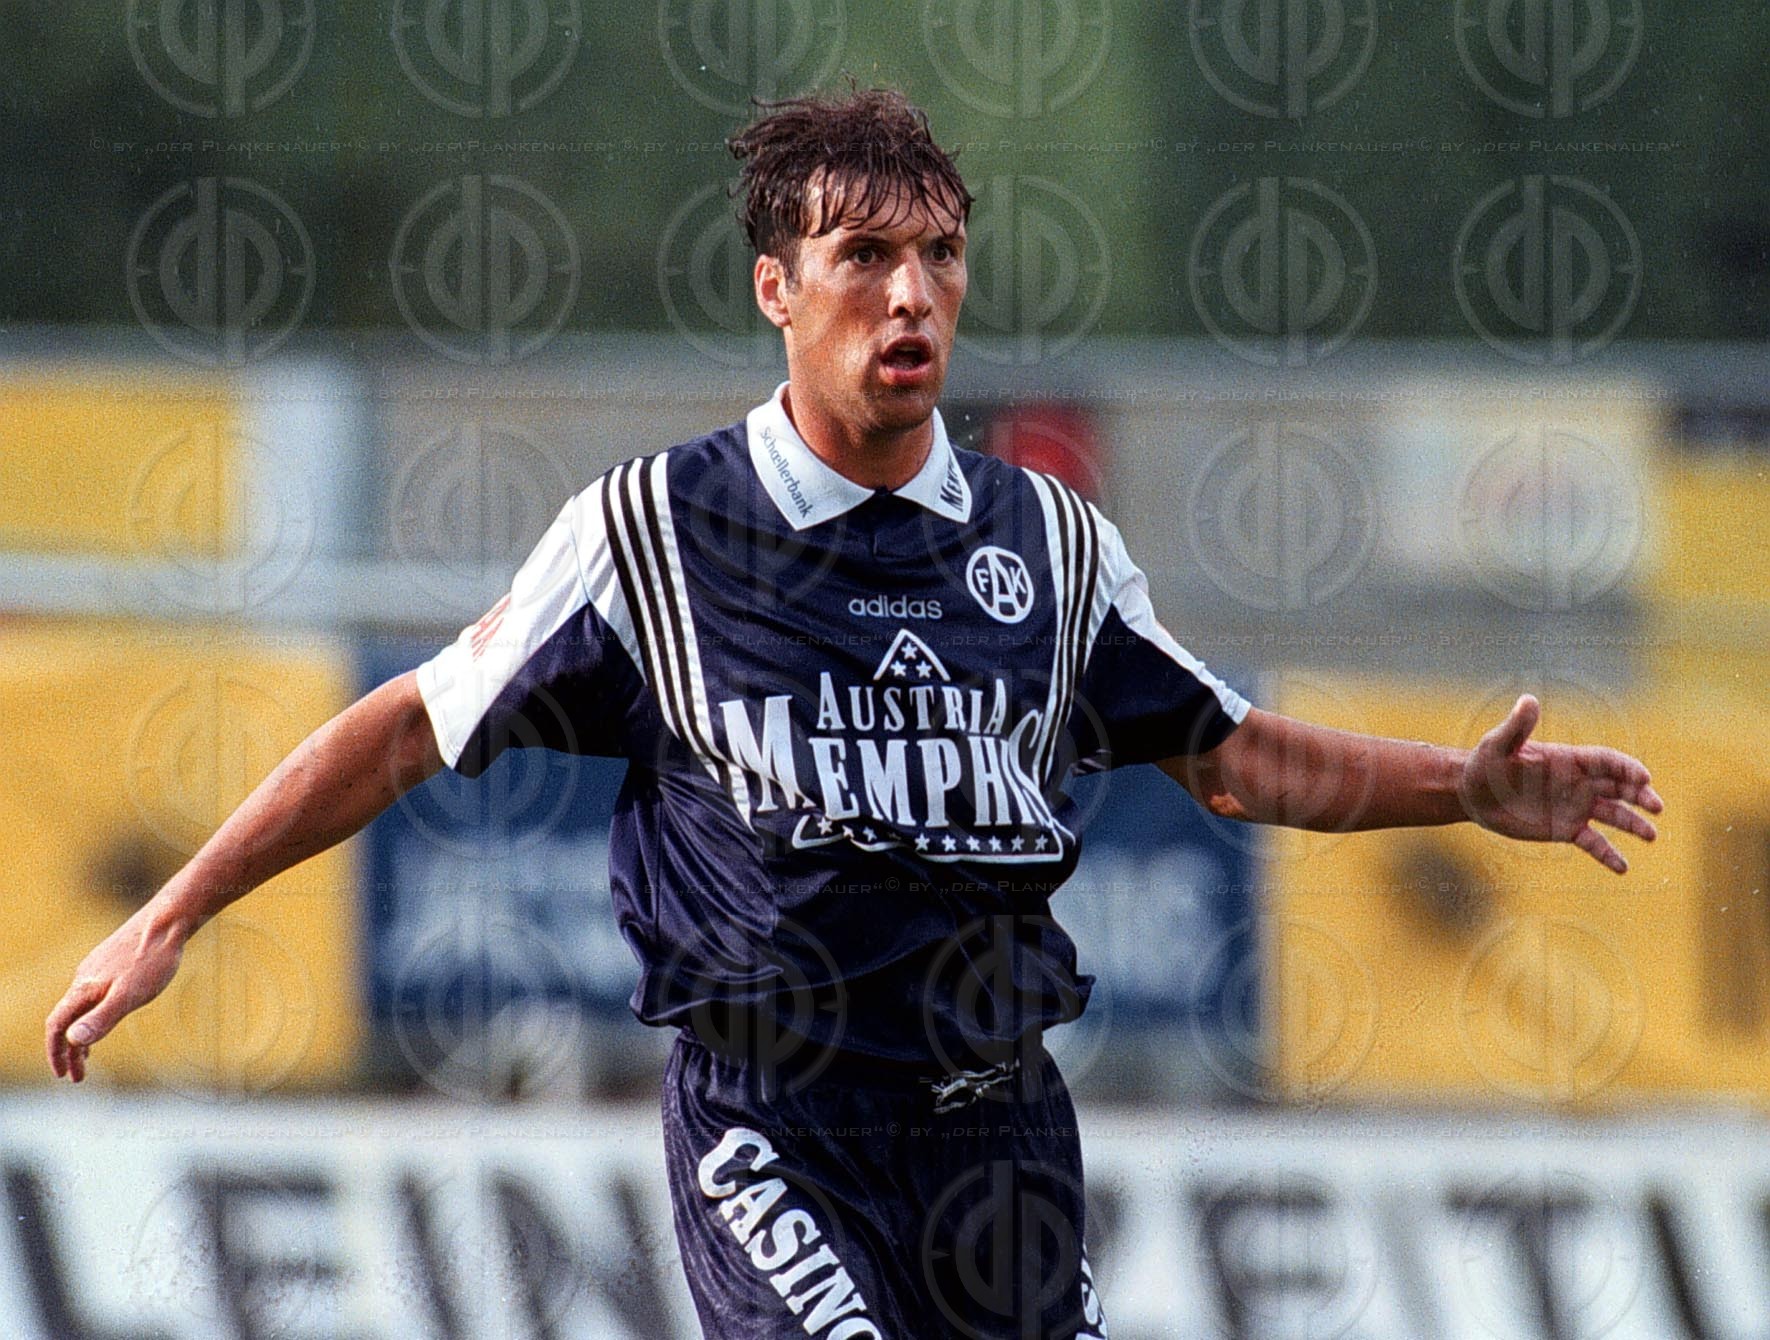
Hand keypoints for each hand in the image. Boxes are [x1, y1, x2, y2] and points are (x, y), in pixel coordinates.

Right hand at [45, 905, 188, 1081]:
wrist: (170, 920)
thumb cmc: (153, 959)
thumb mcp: (130, 994)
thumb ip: (102, 1017)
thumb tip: (73, 1040)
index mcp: (84, 989)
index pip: (57, 1026)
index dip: (55, 1052)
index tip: (62, 1075)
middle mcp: (84, 978)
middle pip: (67, 1020)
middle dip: (69, 1051)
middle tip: (78, 1077)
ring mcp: (97, 969)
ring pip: (81, 1008)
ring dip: (82, 1034)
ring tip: (88, 1057)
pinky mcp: (112, 963)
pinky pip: (93, 996)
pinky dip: (93, 1015)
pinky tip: (107, 1017)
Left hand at [1458, 694, 1663, 873]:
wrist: (1473, 793)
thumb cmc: (1486, 764)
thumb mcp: (1498, 745)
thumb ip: (1517, 727)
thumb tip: (1529, 699)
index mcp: (1569, 760)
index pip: (1607, 761)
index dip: (1627, 768)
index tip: (1644, 778)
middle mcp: (1579, 783)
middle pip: (1619, 787)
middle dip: (1640, 795)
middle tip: (1656, 806)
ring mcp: (1575, 806)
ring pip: (1613, 815)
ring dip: (1634, 824)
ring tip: (1651, 836)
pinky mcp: (1565, 829)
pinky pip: (1593, 842)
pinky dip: (1608, 854)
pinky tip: (1623, 868)